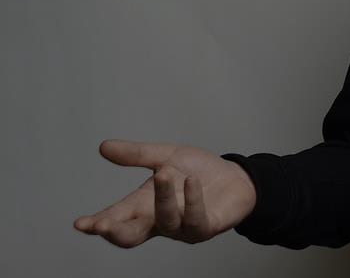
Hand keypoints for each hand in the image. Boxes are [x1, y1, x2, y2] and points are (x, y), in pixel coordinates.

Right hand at [73, 139, 256, 247]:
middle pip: (131, 235)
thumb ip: (136, 155)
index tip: (80, 224)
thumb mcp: (166, 157)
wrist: (236, 179)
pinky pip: (196, 219)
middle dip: (115, 231)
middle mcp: (159, 220)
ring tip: (164, 173)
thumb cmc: (198, 172)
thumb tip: (103, 146)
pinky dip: (192, 201)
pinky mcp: (205, 227)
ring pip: (165, 220)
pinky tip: (192, 183)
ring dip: (162, 198)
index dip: (98, 223)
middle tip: (101, 225)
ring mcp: (182, 227)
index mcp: (144, 205)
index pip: (116, 217)